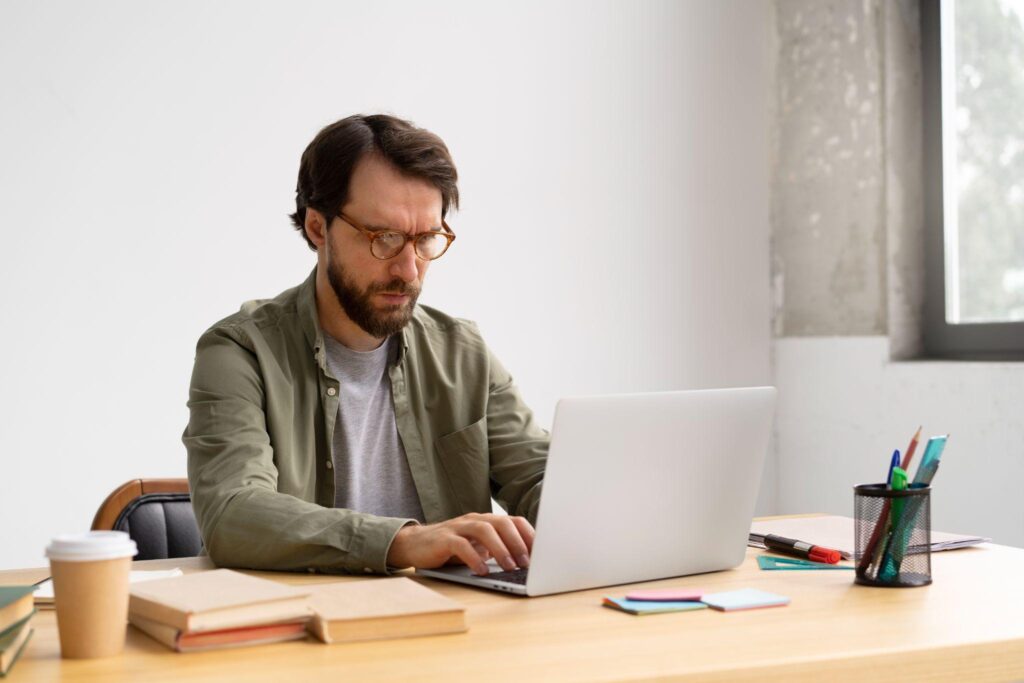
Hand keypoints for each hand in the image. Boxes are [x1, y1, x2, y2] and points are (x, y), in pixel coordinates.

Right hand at [386, 513, 534, 575]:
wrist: (414, 544)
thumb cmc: (451, 548)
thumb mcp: (477, 547)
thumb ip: (497, 550)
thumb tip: (525, 565)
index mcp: (487, 521)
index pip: (514, 521)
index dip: (530, 535)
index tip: (542, 553)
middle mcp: (475, 520)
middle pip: (502, 523)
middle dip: (517, 542)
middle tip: (527, 562)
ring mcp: (458, 527)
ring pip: (484, 530)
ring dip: (500, 549)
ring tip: (509, 567)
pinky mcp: (443, 539)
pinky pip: (461, 545)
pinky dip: (473, 557)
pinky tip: (482, 570)